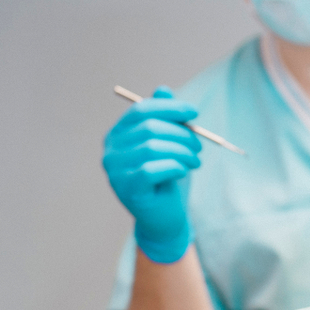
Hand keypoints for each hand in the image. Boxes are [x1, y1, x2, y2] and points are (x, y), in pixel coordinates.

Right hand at [103, 86, 201, 262]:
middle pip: (148, 128)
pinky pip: (152, 169)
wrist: (165, 218)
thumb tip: (163, 90)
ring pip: (152, 147)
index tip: (195, 112)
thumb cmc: (167, 178)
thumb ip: (163, 118)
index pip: (140, 110)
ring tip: (195, 161)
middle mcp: (110, 152)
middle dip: (181, 134)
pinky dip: (174, 166)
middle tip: (199, 147)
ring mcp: (115, 172)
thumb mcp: (168, 144)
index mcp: (117, 136)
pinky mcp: (126, 189)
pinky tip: (183, 172)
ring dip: (182, 152)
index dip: (169, 108)